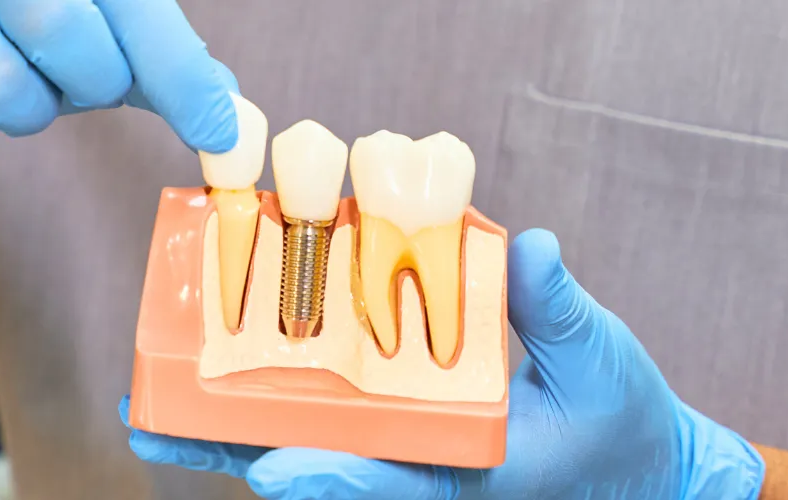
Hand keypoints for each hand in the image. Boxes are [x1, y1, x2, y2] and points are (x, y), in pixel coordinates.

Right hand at [0, 0, 239, 192]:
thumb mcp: (91, 31)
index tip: (219, 130)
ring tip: (4, 83)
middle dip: (88, 78)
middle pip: (62, 29)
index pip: (129, 3)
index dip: (178, 69)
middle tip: (76, 81)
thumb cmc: (8, 34)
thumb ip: (159, 63)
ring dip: (23, 110)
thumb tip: (230, 113)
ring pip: (4, 89)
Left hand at [122, 229, 767, 498]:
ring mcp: (402, 455)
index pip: (390, 483)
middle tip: (152, 426)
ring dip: (229, 432)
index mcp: (468, 472)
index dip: (333, 479)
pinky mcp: (396, 435)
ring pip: (303, 448)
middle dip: (235, 450)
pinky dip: (265, 407)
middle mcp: (421, 469)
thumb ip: (558, 310)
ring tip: (150, 411)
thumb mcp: (601, 360)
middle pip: (315, 468)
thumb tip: (527, 247)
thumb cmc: (620, 419)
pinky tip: (208, 382)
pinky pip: (320, 426)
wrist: (637, 463)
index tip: (274, 471)